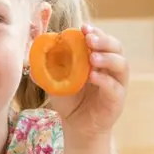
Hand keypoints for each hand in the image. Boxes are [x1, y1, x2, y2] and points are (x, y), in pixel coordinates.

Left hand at [46, 25, 127, 144]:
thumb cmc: (69, 100)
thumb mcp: (55, 81)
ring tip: (93, 58)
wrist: (77, 126)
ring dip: (107, 58)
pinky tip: (93, 77)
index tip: (83, 27)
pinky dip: (105, 80)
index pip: (102, 39)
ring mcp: (117, 83)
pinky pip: (115, 87)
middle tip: (89, 39)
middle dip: (104, 40)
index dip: (95, 31)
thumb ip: (47, 67)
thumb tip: (33, 53)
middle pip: (116, 47)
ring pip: (121, 64)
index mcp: (98, 58)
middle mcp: (111, 68)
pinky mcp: (117, 99)